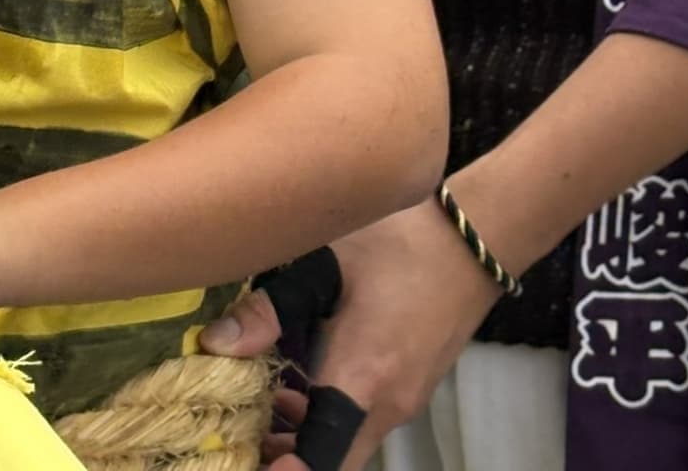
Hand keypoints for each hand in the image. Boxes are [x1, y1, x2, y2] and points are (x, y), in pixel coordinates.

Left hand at [200, 201, 501, 468]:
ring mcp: (403, 402)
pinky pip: (362, 424)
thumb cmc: (399, 241)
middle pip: (332, 460)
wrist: (475, 239)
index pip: (321, 460)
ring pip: (346, 445)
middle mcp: (386, 407)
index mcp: (362, 380)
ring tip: (254, 410)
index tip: (244, 457)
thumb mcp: (328, 261)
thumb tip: (213, 344)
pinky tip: (294, 386)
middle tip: (237, 432)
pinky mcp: (411, 388)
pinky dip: (326, 420)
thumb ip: (271, 307)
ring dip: (303, 441)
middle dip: (283, 459)